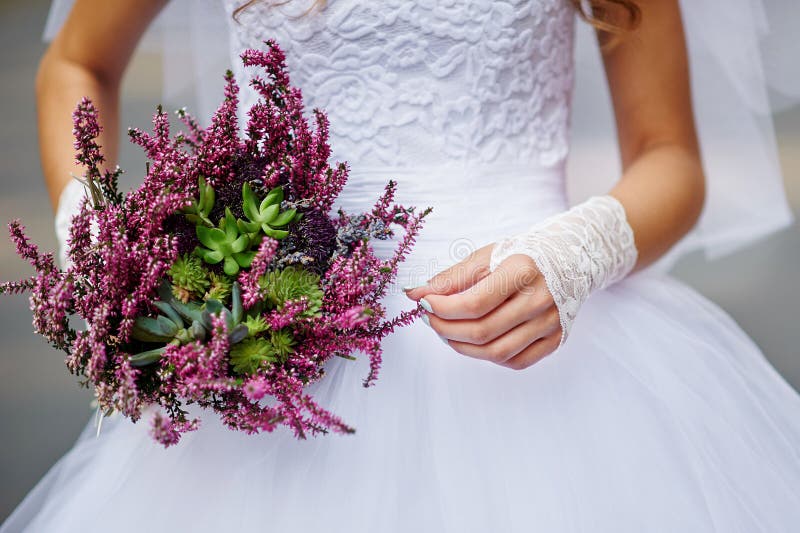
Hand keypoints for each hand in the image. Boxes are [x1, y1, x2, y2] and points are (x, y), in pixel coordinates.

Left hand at [404, 243, 561, 369]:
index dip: (443, 309)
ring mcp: (550, 324)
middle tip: (429, 320)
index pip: (475, 303)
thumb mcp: (486, 256)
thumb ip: (450, 277)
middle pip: (483, 332)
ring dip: (462, 347)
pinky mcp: (555, 340)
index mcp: (523, 271)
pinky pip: (515, 361)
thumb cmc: (521, 256)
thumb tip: (414, 293)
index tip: (424, 303)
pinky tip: (475, 342)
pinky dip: (488, 356)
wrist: (569, 259)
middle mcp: (541, 300)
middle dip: (446, 329)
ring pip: (497, 352)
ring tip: (447, 333)